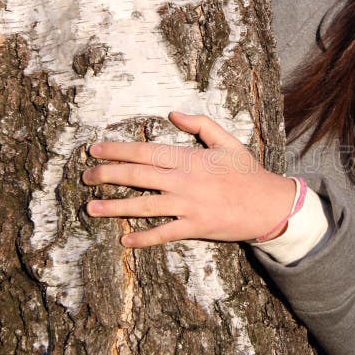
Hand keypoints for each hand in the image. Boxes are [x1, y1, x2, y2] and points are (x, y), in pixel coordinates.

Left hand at [83, 112, 296, 247]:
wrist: (269, 205)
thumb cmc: (247, 172)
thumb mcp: (228, 141)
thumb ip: (200, 124)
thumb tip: (172, 114)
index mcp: (189, 159)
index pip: (145, 151)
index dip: (117, 150)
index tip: (95, 150)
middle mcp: (184, 182)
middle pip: (137, 176)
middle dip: (107, 175)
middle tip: (85, 177)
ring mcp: (188, 206)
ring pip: (143, 206)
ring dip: (115, 207)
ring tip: (91, 208)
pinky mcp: (194, 227)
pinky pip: (164, 234)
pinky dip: (143, 238)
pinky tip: (125, 240)